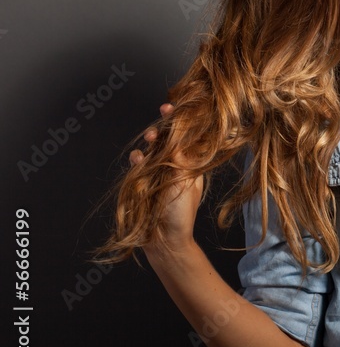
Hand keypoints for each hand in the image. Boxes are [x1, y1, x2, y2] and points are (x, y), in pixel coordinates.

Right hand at [130, 103, 203, 254]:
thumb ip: (182, 156)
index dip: (183, 121)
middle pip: (170, 139)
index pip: (188, 137)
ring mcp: (161, 174)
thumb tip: (184, 130)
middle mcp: (177, 167)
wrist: (163, 240)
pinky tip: (138, 157)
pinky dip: (139, 158)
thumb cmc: (180, 213)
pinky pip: (140, 164)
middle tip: (164, 113)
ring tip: (151, 136)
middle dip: (166, 126)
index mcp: (193, 165)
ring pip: (154, 149)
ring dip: (152, 140)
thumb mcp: (185, 180)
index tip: (177, 106)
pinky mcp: (145, 181)